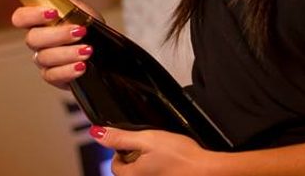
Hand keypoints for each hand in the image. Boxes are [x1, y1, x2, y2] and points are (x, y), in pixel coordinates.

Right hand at [11, 5, 92, 89]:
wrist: (103, 50)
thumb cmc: (89, 29)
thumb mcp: (83, 11)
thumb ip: (69, 6)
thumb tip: (63, 3)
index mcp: (40, 21)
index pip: (21, 17)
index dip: (31, 15)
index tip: (53, 12)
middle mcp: (38, 41)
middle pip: (32, 39)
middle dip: (58, 35)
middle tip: (79, 32)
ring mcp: (43, 60)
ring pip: (44, 58)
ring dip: (68, 53)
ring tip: (87, 50)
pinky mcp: (53, 77)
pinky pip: (52, 76)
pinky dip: (68, 70)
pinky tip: (81, 66)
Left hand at [89, 126, 218, 175]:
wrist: (207, 170)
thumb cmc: (181, 157)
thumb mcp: (147, 139)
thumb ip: (121, 137)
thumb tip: (97, 133)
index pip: (115, 165)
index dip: (122, 150)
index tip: (135, 143)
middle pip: (129, 171)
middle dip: (137, 158)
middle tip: (152, 148)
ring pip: (143, 173)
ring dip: (149, 164)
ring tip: (164, 155)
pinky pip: (156, 174)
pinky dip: (160, 169)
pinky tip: (171, 164)